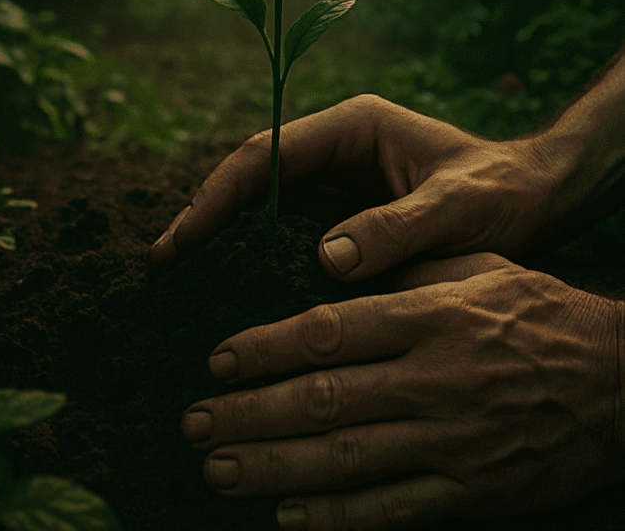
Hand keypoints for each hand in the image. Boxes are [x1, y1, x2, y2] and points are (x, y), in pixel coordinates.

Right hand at [148, 94, 577, 276]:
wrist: (539, 199)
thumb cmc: (504, 190)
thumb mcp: (457, 206)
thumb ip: (397, 227)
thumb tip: (325, 260)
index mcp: (353, 127)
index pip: (266, 154)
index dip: (219, 194)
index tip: (183, 238)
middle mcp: (336, 150)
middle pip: (254, 180)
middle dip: (207, 217)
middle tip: (162, 266)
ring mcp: (339, 183)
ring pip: (264, 209)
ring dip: (224, 241)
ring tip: (181, 286)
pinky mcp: (346, 216)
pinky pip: (289, 236)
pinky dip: (258, 260)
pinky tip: (236, 296)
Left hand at [181, 252, 624, 528]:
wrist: (619, 382)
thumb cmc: (542, 315)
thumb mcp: (481, 269)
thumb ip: (411, 271)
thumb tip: (339, 269)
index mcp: (431, 317)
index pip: (329, 331)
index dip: (265, 347)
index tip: (218, 358)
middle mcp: (433, 379)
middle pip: (322, 399)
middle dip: (248, 413)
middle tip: (194, 422)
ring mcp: (450, 440)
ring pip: (344, 460)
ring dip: (272, 467)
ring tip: (218, 470)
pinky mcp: (470, 490)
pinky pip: (391, 511)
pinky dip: (334, 518)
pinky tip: (286, 516)